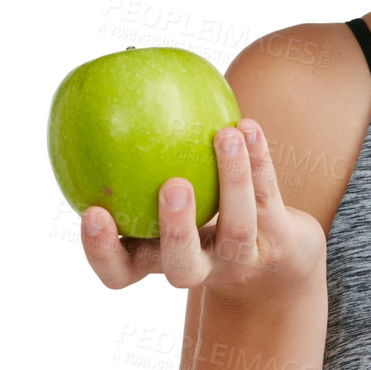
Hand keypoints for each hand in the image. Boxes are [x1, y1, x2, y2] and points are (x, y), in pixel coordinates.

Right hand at [79, 120, 325, 306]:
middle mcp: (199, 267)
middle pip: (182, 265)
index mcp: (157, 260)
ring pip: (238, 226)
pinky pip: (267, 195)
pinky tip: (248, 126)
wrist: (276, 255)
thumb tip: (103, 98)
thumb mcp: (162, 200)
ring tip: (224, 135)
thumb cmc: (199, 215)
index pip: (120, 271)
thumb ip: (133, 166)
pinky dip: (258, 159)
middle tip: (173, 185)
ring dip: (233, 178)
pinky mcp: (278, 241)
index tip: (92, 212)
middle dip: (176, 229)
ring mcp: (241, 258)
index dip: (102, 251)